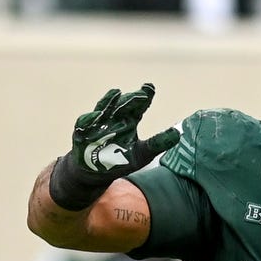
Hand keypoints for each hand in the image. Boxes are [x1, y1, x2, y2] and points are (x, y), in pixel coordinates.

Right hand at [52, 82, 181, 209]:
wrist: (96, 173)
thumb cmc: (120, 161)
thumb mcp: (143, 153)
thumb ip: (158, 143)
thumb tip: (177, 133)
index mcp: (129, 121)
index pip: (138, 106)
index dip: (144, 96)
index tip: (150, 87)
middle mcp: (114, 119)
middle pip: (123, 105)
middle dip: (131, 99)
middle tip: (142, 94)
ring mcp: (98, 124)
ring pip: (104, 108)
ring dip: (109, 101)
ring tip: (117, 92)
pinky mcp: (83, 132)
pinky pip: (84, 124)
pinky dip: (89, 119)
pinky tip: (96, 116)